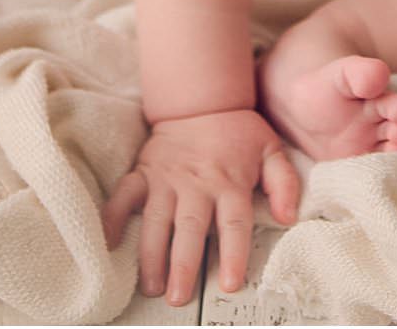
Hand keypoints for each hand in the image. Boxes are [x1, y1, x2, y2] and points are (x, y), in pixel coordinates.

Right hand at [99, 106, 300, 306]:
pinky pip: (125, 195)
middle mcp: (197, 184)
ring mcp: (167, 179)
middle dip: (184, 265)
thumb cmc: (238, 132)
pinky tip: (108, 242)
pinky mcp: (144, 172)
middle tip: (179, 297)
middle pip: (191, 229)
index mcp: (230, 182)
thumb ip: (284, 183)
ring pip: (157, 220)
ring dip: (152, 253)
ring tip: (152, 285)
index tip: (229, 284)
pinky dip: (113, 216)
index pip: (233, 224)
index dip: (232, 255)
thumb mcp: (271, 150)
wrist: (201, 101)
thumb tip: (288, 217)